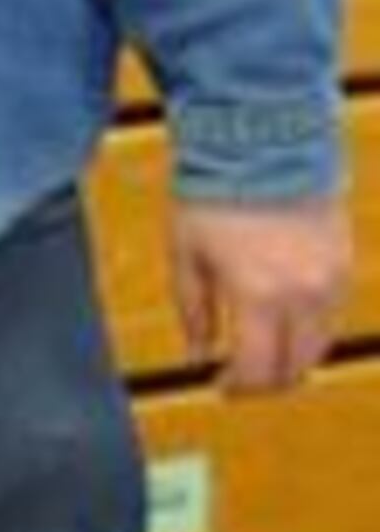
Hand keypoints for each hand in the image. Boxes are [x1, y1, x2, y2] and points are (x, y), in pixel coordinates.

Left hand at [167, 193, 354, 394]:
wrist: (265, 143)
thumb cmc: (215, 195)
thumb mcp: (185, 254)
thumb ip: (193, 311)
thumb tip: (199, 353)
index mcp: (259, 296)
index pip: (258, 369)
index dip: (238, 387)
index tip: (220, 386)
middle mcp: (303, 295)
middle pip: (296, 366)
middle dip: (268, 382)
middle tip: (242, 379)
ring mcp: (331, 279)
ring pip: (320, 344)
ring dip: (292, 358)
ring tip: (262, 353)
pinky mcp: (345, 262)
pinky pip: (332, 314)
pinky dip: (309, 329)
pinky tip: (284, 323)